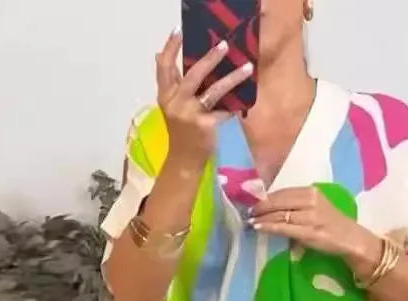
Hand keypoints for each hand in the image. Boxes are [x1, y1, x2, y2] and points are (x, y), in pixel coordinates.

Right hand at [155, 30, 254, 171]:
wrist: (183, 161)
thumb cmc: (180, 132)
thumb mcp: (171, 106)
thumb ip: (171, 84)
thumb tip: (159, 55)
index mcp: (165, 96)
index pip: (164, 67)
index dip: (170, 47)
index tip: (179, 30)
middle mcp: (176, 103)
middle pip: (193, 74)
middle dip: (210, 58)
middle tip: (224, 45)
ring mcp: (190, 115)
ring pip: (214, 91)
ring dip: (233, 78)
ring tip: (248, 67)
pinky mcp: (205, 126)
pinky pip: (224, 111)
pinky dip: (234, 106)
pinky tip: (244, 101)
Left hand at [249, 187, 379, 263]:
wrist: (352, 239)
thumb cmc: (332, 224)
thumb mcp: (316, 207)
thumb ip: (298, 204)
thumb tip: (272, 206)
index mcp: (312, 192)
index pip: (283, 192)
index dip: (266, 198)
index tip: (253, 202)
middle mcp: (311, 201)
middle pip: (279, 201)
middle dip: (261, 207)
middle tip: (249, 212)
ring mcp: (311, 217)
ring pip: (280, 214)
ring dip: (262, 218)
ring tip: (251, 221)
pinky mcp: (310, 233)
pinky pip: (284, 228)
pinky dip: (269, 227)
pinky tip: (259, 228)